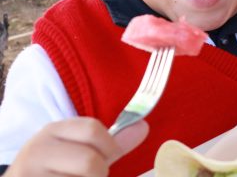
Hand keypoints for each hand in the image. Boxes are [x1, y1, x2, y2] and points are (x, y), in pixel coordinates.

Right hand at [5, 118, 147, 176]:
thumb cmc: (56, 166)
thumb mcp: (78, 148)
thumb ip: (111, 141)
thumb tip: (143, 127)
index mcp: (54, 130)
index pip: (93, 129)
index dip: (110, 146)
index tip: (109, 155)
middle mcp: (38, 150)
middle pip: (90, 162)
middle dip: (99, 173)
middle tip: (88, 175)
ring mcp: (31, 174)